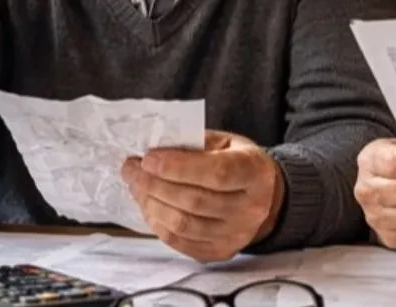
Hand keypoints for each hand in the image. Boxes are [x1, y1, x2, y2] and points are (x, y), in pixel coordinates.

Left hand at [120, 130, 284, 262]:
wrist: (264, 196)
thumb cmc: (238, 162)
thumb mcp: (225, 143)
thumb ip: (194, 144)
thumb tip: (154, 150)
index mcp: (255, 173)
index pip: (216, 174)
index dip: (178, 167)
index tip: (148, 158)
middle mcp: (251, 208)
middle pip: (194, 200)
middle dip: (154, 184)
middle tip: (131, 169)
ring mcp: (237, 235)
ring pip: (183, 224)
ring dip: (151, 204)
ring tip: (136, 186)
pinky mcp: (220, 251)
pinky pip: (180, 241)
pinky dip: (157, 223)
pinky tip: (148, 205)